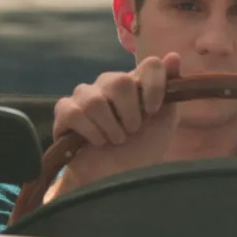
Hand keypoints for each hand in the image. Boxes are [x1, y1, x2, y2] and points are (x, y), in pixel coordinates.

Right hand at [45, 53, 181, 199]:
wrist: (115, 180)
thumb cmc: (140, 151)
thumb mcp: (163, 124)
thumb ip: (170, 91)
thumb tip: (173, 56)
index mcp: (135, 83)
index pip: (150, 65)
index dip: (154, 86)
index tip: (153, 110)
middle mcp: (108, 84)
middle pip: (120, 80)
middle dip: (129, 113)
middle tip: (131, 131)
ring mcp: (84, 96)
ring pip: (96, 100)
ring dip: (110, 128)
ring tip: (114, 140)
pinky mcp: (64, 111)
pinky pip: (74, 113)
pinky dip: (90, 132)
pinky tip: (96, 142)